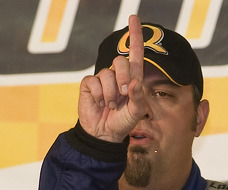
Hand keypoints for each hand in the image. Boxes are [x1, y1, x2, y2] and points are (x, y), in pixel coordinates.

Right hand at [78, 15, 147, 141]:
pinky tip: (99, 103)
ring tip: (110, 105)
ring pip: (107, 74)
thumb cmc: (123, 122)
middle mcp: (117, 75)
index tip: (134, 17)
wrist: (104, 133)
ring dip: (110, 93)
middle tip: (123, 94)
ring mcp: (102, 79)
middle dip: (123, 78)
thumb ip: (139, 98)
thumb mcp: (136, 113)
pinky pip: (94, 82)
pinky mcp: (89, 84)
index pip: (135, 53)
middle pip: (120, 61)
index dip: (135, 35)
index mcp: (132, 78)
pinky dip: (99, 95)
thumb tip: (136, 82)